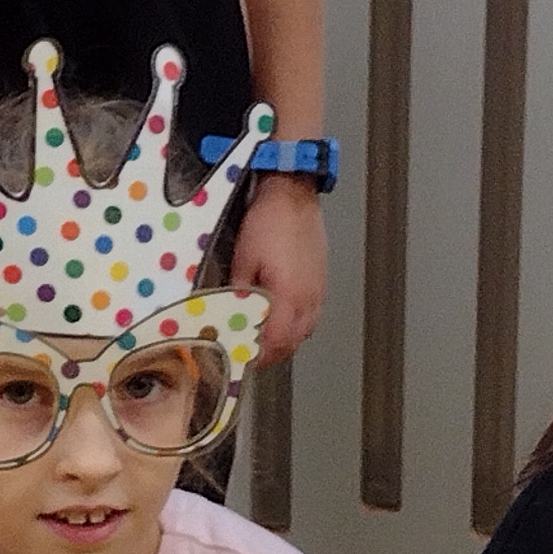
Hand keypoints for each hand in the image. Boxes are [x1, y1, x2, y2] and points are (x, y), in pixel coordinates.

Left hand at [229, 178, 327, 358]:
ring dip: (287, 339)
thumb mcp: (242, 259)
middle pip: (295, 340)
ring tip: (265, 337)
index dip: (260, 355)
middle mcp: (309, 298)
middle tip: (251, 352)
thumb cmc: (266, 224)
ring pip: (306, 329)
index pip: (277, 341)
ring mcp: (318, 289)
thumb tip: (231, 314)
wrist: (293, 195)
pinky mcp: (321, 279)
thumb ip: (239, 292)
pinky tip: (282, 316)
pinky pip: (312, 313)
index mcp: (289, 296)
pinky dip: (297, 323)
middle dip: (273, 352)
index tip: (244, 358)